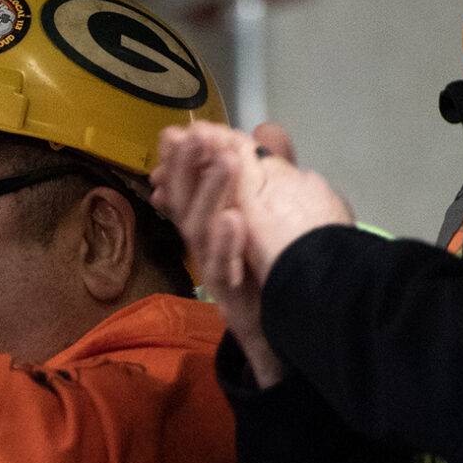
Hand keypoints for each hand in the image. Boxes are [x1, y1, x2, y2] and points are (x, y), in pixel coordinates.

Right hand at [152, 121, 353, 387]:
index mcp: (214, 226)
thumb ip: (269, 171)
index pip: (189, 188)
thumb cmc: (273, 273)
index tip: (174, 132)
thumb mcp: (271, 215)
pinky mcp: (231, 297)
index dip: (180, 161)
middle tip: (192, 138)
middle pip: (185, 205)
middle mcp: (208, 247)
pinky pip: (222, 270)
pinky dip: (227, 244)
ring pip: (201, 233)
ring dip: (212, 195)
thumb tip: (264, 128)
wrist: (287, 333)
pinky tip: (235, 219)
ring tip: (225, 163)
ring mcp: (217, 272)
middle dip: (185, 169)